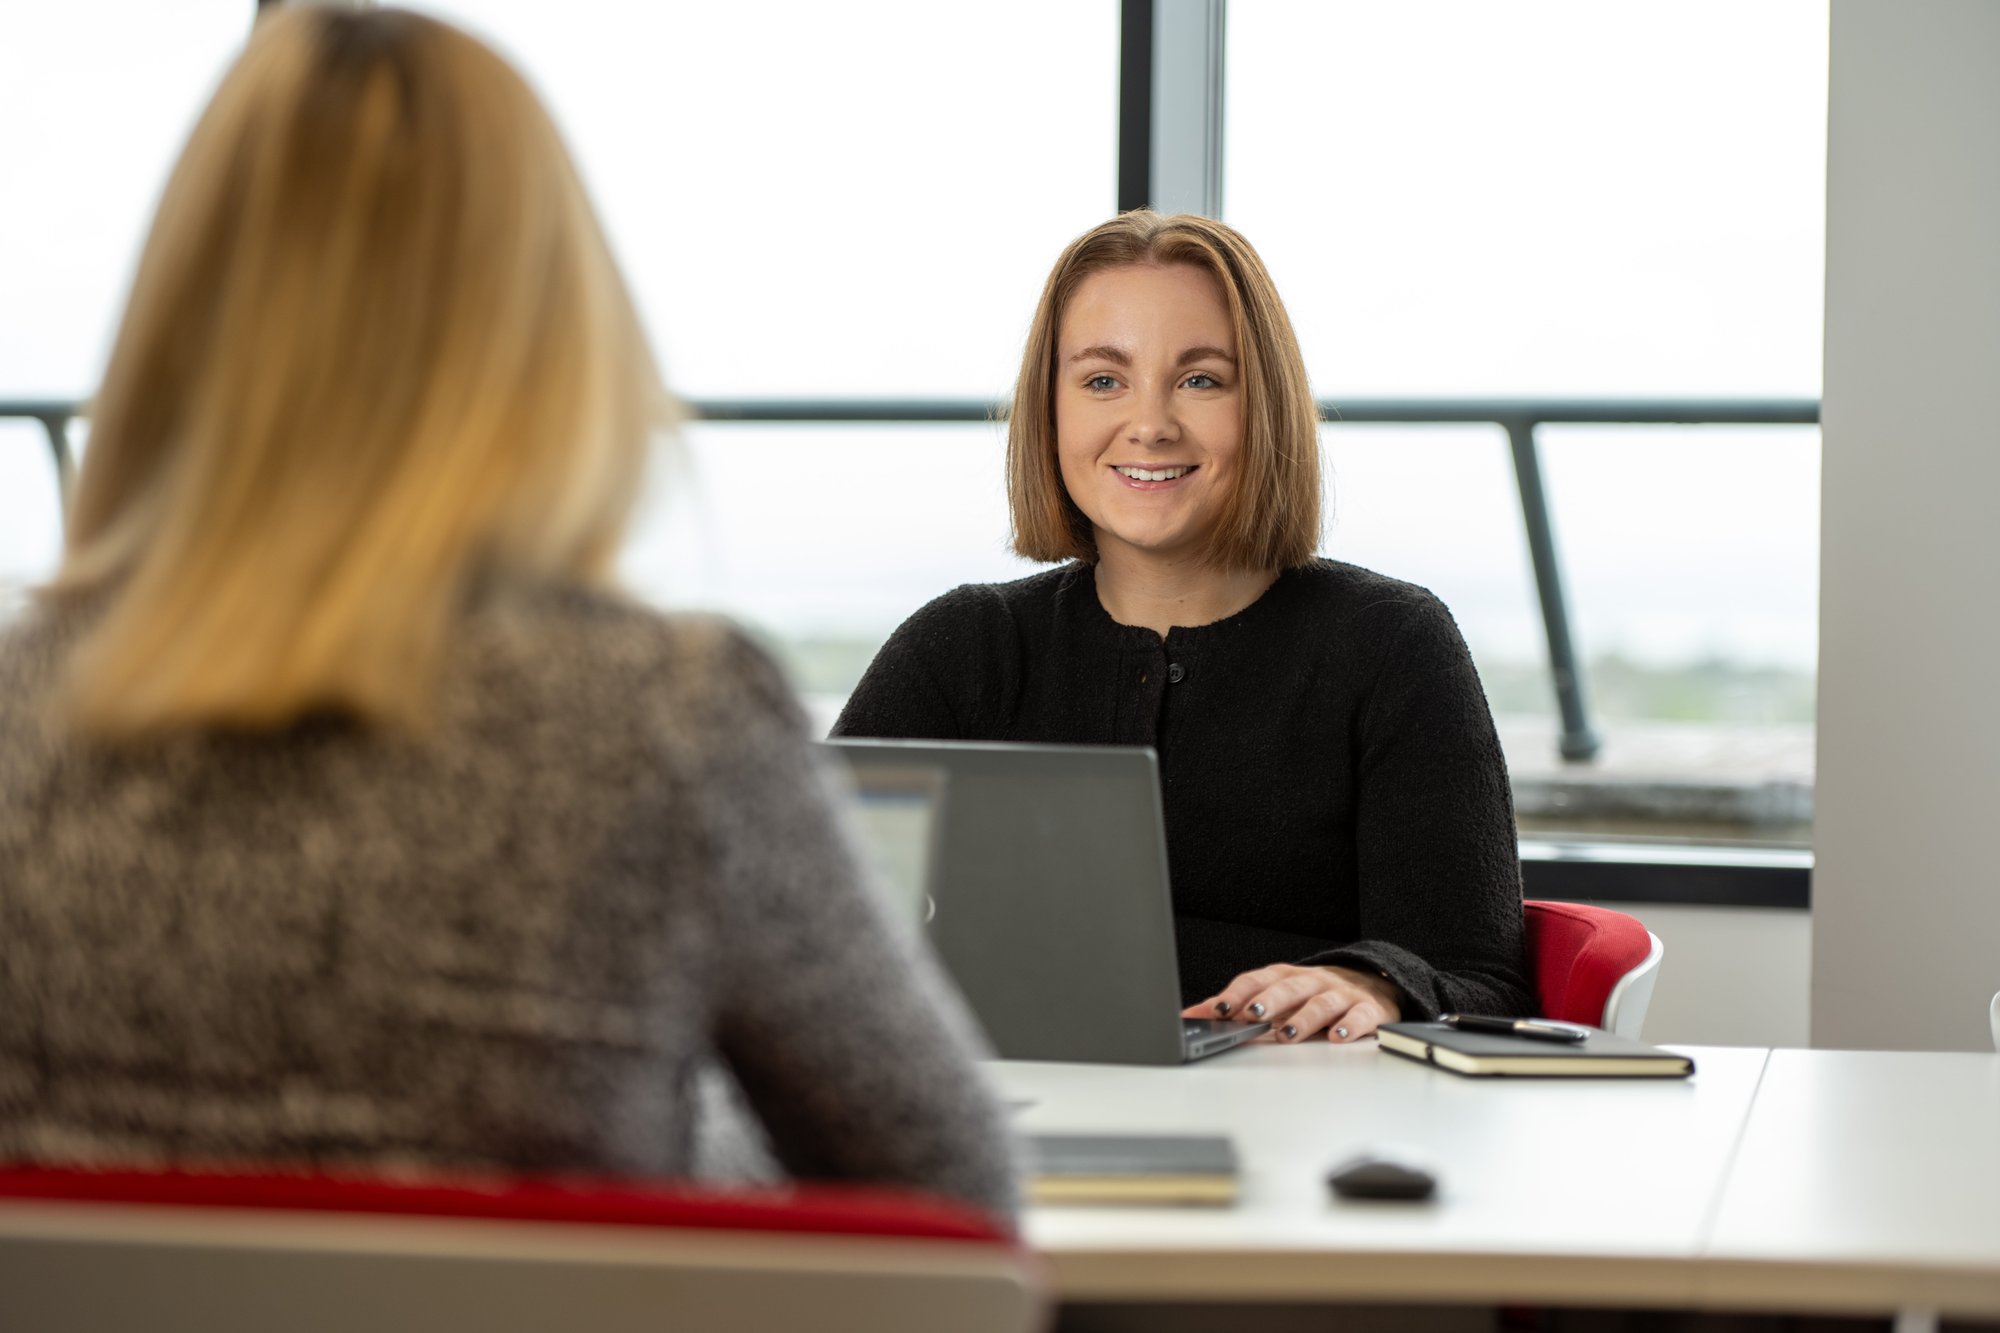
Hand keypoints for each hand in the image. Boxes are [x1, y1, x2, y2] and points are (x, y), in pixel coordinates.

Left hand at [1181, 964, 1402, 1043]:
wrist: (1369, 982)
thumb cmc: (1312, 993)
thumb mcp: (1274, 996)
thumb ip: (1233, 1007)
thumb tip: (1191, 1016)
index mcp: (1284, 977)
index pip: (1257, 980)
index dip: (1237, 993)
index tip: (1218, 1010)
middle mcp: (1311, 981)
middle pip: (1287, 987)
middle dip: (1268, 1001)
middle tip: (1251, 1015)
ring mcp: (1340, 994)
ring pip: (1321, 1003)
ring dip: (1303, 1019)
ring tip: (1288, 1035)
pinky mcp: (1367, 1009)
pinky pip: (1360, 1015)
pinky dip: (1349, 1026)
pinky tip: (1338, 1037)